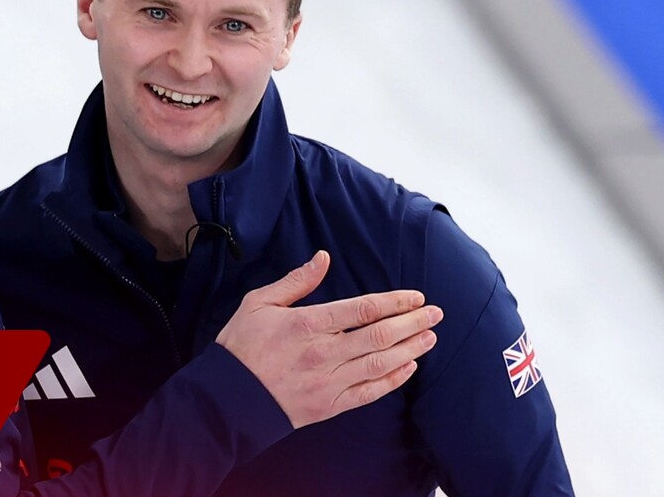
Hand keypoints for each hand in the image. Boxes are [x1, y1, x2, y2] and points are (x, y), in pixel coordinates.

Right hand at [217, 251, 441, 428]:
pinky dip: (392, 379)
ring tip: (430, 337)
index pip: (363, 309)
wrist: (228, 398)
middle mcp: (324, 353)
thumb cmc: (241, 346)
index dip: (394, 302)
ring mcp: (329, 381)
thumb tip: (323, 258)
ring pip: (380, 363)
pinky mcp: (330, 405)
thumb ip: (296, 281)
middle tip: (435, 313)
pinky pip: (369, 392)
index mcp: (308, 324)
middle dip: (412, 322)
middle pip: (380, 335)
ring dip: (410, 349)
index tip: (415, 296)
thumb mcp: (259, 303)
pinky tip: (408, 367)